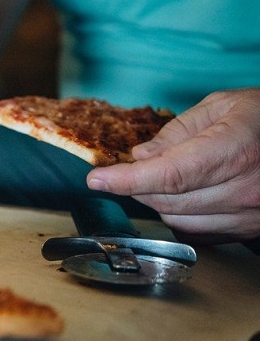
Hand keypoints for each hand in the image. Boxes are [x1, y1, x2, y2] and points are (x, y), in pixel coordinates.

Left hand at [87, 89, 259, 244]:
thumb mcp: (222, 106)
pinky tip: (180, 198)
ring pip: (178, 220)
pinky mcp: (250, 230)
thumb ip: (177, 132)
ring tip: (162, 178)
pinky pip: (198, 234)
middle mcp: (245, 189)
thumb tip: (141, 156)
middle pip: (167, 200)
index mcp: (234, 150)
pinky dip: (178, 218)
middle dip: (137, 186)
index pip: (169, 174)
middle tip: (129, 168)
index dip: (126, 180)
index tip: (96, 179)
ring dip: (157, 202)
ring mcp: (250, 214)